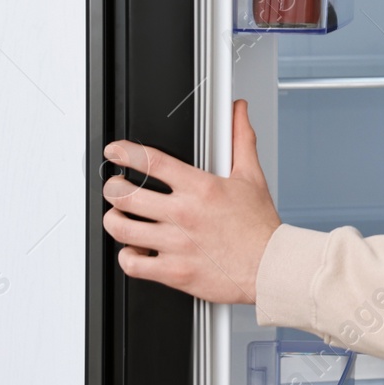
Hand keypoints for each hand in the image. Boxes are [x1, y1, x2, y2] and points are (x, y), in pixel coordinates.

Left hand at [102, 99, 280, 304]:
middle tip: (116, 187)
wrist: (270, 267)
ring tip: (119, 216)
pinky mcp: (173, 272)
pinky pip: (131, 263)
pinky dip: (127, 256)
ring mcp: (176, 244)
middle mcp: (184, 215)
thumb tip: (238, 112)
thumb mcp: (251, 177)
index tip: (116, 152)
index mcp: (201, 188)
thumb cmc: (260, 227)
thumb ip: (241, 140)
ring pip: (121, 229)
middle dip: (113, 187)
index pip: (151, 161)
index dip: (124, 152)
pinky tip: (135, 249)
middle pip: (125, 195)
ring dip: (114, 220)